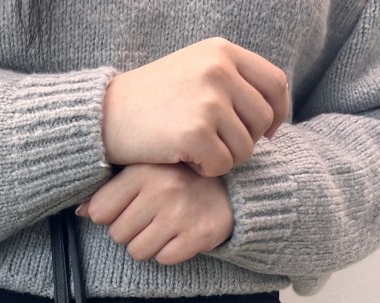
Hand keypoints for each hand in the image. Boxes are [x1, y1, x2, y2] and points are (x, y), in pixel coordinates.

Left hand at [75, 163, 233, 265]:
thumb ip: (109, 191)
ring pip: (137, 251)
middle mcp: (161, 190)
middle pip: (117, 235)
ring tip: (164, 227)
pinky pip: (164, 259)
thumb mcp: (142, 173)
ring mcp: (181, 213)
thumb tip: (79, 211)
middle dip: (131, 232)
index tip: (128, 208)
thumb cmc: (177, 180)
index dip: (110, 216)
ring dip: (148, 245)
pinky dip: (169, 252)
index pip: (99, 212)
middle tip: (151, 218)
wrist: (230, 188)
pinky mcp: (198, 235)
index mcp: (142, 171)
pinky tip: (179, 234)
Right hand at [101, 36, 288, 175]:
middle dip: (246, 142)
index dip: (277, 113)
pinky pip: (222, 165)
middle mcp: (219, 71)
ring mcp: (208, 101)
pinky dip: (207, 172)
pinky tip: (187, 164)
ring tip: (197, 156)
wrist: (102, 116)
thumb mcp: (191, 72)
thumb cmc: (146, 101)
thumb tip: (268, 112)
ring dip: (225, 160)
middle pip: (262, 119)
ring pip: (245, 147)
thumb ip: (227, 81)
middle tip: (220, 150)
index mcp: (221, 52)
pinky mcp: (195, 133)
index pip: (274, 84)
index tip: (267, 133)